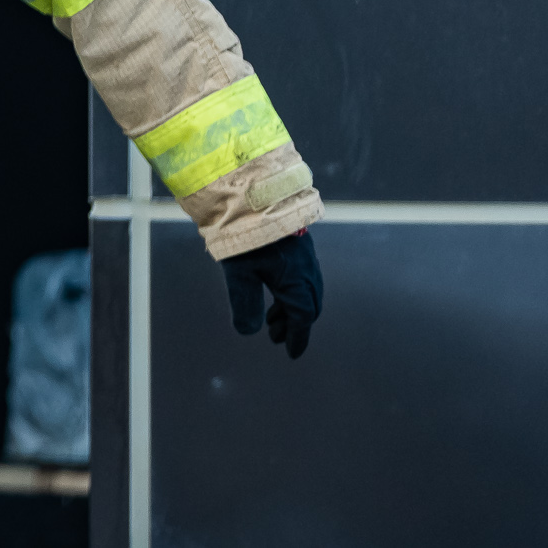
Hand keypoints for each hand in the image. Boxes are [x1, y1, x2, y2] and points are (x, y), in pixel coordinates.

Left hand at [221, 229, 321, 358]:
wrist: (253, 194)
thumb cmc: (245, 234)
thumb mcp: (239, 272)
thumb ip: (245, 303)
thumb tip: (248, 332)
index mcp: (297, 281)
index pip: (302, 317)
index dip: (297, 337)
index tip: (292, 354)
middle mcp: (307, 270)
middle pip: (307, 305)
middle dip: (294, 324)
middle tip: (276, 336)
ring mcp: (304, 255)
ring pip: (304, 290)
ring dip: (290, 307)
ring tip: (271, 318)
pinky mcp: (297, 242)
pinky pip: (300, 276)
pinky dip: (290, 290)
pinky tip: (273, 288)